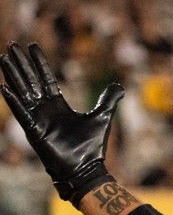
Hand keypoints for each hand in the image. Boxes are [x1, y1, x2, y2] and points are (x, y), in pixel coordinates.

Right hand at [0, 42, 123, 206]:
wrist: (86, 168)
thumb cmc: (92, 146)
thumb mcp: (102, 117)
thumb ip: (108, 100)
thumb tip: (119, 86)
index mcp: (59, 105)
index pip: (46, 78)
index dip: (39, 63)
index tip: (31, 47)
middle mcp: (45, 109)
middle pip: (30, 81)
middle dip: (21, 64)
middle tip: (12, 46)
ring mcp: (38, 119)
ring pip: (23, 92)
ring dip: (13, 75)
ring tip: (3, 58)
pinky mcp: (34, 131)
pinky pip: (22, 113)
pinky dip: (14, 101)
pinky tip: (4, 87)